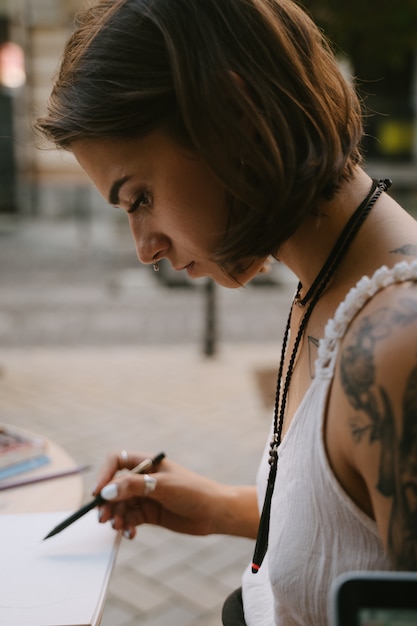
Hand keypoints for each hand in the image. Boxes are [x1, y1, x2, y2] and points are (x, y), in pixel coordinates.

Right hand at [93, 451, 230, 539]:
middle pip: (115, 487)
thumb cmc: (193, 491)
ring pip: (120, 505)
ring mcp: (146, 496)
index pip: (117, 461)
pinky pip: (129, 519)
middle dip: (107, 502)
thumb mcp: (162, 486)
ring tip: (118, 527)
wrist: (214, 513)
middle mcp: (143, 478)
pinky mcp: (149, 514)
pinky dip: (126, 526)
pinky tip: (130, 534)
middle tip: (102, 518)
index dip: (105, 474)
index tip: (99, 491)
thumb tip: (105, 491)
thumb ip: (133, 487)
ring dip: (115, 516)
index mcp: (147, 463)